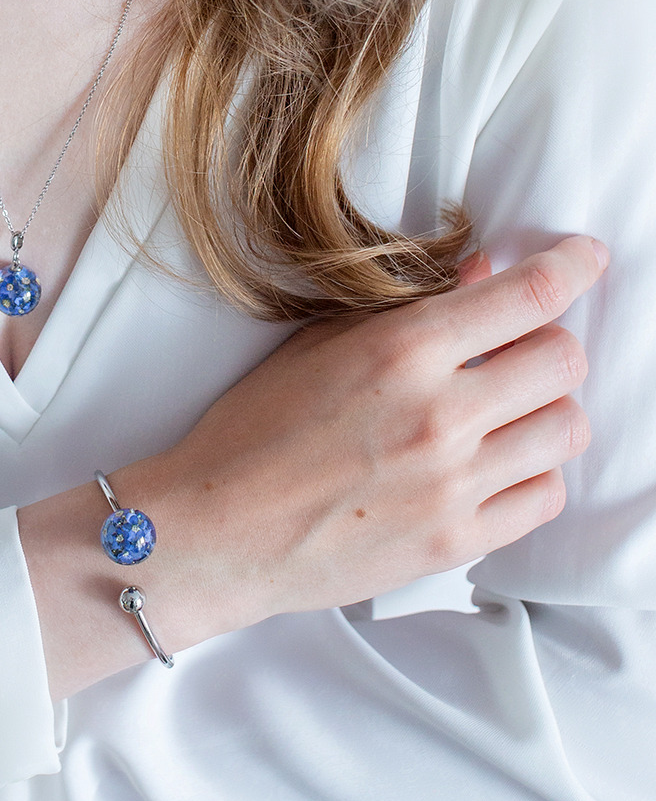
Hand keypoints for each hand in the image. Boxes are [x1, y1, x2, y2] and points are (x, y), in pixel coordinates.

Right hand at [118, 235, 605, 633]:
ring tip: (504, 410)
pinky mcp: (457, 542)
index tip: (583, 259)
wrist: (218, 531)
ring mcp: (455, 485)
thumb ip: (403, 308)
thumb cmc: (250, 433)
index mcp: (400, 353)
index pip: (528, 296)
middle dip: (550, 342)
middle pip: (563, 360)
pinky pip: (543, 497)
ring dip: (545, 408)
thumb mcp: (315, 347)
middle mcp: (440, 416)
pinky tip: (493, 464)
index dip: (571, 266)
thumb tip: (480, 274)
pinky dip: (531, 472)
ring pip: (566, 429)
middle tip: (519, 345)